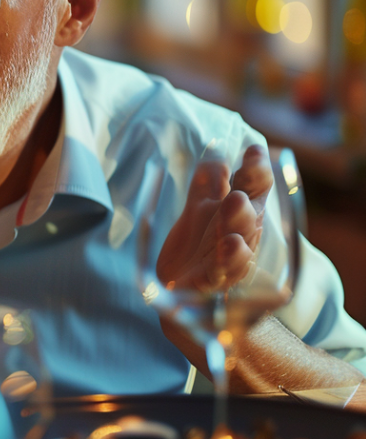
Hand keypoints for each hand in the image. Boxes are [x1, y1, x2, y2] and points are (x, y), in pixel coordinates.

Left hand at [157, 144, 272, 293]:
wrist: (181, 287)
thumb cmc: (198, 243)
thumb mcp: (199, 208)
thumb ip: (207, 184)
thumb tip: (217, 155)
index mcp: (238, 212)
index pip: (253, 188)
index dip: (256, 170)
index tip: (254, 150)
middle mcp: (240, 234)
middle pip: (250, 213)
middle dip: (248, 195)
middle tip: (241, 181)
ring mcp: (229, 259)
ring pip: (241, 239)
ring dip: (240, 221)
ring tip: (236, 202)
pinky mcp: (213, 280)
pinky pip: (224, 270)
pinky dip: (229, 258)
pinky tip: (230, 244)